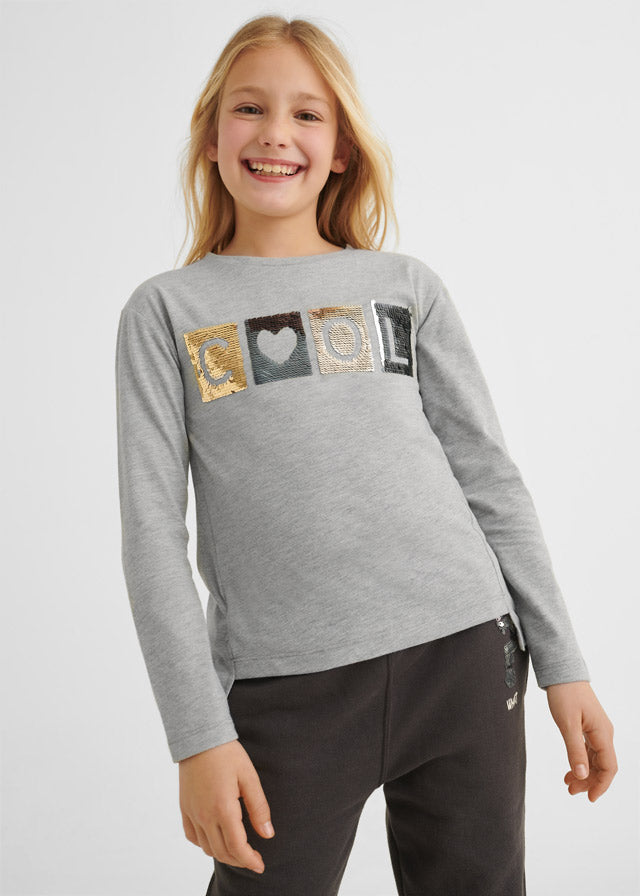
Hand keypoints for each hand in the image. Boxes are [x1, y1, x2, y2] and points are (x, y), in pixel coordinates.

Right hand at [179, 739, 274, 873]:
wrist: (199, 738)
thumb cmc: (227, 754)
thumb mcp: (249, 777)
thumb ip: (259, 808)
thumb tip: (267, 834)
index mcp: (223, 808)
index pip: (237, 847)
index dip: (250, 861)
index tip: (260, 865)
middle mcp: (205, 815)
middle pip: (222, 852)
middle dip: (240, 860)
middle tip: (254, 858)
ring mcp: (192, 813)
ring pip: (207, 848)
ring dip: (224, 854)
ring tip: (238, 849)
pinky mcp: (184, 808)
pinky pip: (193, 837)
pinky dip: (205, 844)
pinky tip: (216, 838)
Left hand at [545, 681, 616, 801]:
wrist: (562, 673)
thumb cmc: (565, 694)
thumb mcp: (567, 724)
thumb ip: (575, 750)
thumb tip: (582, 775)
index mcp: (603, 733)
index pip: (609, 766)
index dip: (601, 784)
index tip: (589, 797)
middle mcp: (604, 733)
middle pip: (602, 766)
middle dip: (589, 781)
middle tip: (571, 791)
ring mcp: (596, 730)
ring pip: (595, 759)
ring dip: (584, 773)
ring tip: (568, 783)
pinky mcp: (588, 727)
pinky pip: (589, 750)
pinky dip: (581, 761)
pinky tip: (571, 769)